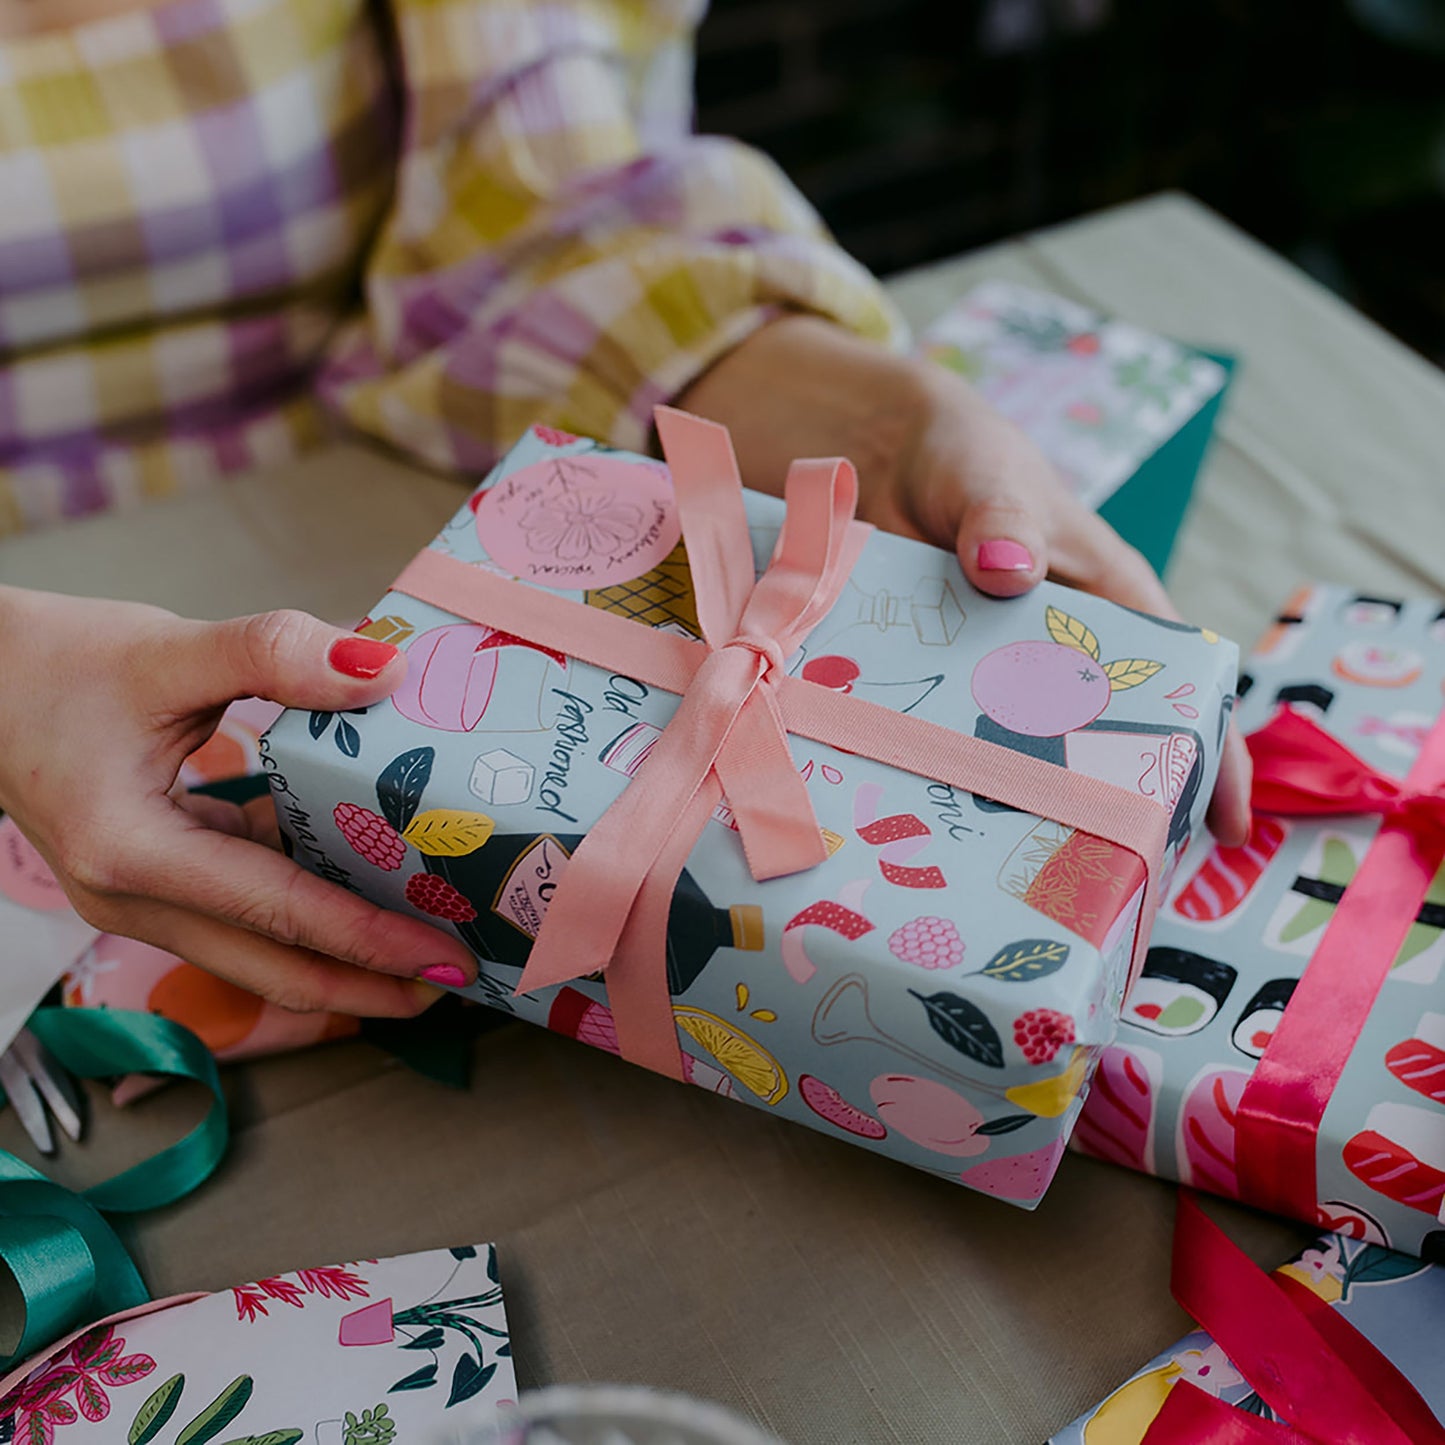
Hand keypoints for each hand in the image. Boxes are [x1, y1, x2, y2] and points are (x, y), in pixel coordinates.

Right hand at [0, 588, 477, 1015]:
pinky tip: (366, 888)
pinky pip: (241, 913)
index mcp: (133, 852)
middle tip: (462, 978)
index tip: (450, 957)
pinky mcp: (153, 883)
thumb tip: (381, 667)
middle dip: (371, 984)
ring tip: (430, 948)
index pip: (279, 912)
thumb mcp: (167, 649)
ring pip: (257, 951)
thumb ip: (274, 653)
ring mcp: (137, 901)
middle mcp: (131, 898)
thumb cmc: (56, 667)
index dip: (371, 940)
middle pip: (273, 966)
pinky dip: (305, 909)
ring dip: (342, 956)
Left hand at [676, 315, 1250, 842]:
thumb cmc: (970, 459)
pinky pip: (950, 740)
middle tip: (1112, 877)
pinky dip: (949, 776)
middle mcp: (1062, 654)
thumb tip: (1006, 568)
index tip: (1228, 823)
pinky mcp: (938, 685)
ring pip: (1028, 754)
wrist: (882, 455)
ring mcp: (996, 677)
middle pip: (1105, 739)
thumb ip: (1003, 519)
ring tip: (1023, 874)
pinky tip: (934, 825)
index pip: (1179, 682)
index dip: (1209, 749)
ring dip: (1027, 803)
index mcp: (1111, 603)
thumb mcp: (994, 481)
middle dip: (1117, 804)